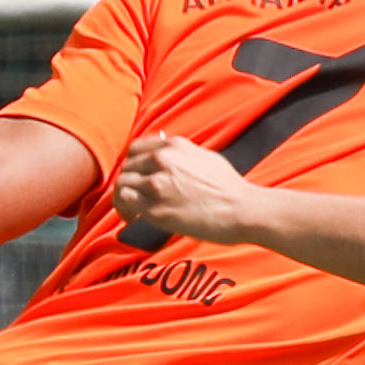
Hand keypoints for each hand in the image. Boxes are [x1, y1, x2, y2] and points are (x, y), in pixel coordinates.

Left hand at [113, 132, 255, 244]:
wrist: (241, 208)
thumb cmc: (229, 187)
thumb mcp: (205, 157)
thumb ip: (182, 155)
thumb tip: (169, 154)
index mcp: (174, 145)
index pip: (135, 149)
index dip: (133, 164)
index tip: (137, 176)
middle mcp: (162, 160)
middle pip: (127, 167)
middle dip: (129, 182)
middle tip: (134, 197)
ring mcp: (157, 183)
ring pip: (122, 184)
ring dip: (124, 197)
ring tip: (131, 210)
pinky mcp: (155, 207)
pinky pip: (125, 202)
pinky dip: (125, 210)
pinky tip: (133, 218)